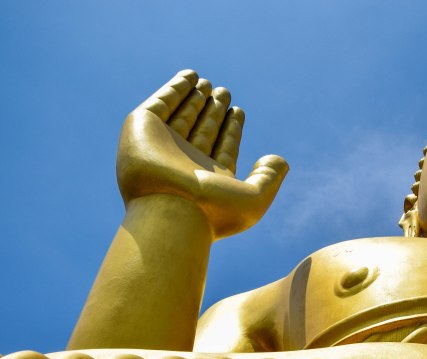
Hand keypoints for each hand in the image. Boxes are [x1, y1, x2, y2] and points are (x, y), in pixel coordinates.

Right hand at [116, 70, 288, 238]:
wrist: (169, 210)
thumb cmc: (213, 212)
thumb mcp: (254, 198)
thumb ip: (269, 178)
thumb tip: (280, 161)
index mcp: (210, 179)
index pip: (223, 147)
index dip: (231, 129)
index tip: (239, 111)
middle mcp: (185, 162)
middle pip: (204, 129)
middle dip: (214, 110)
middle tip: (225, 92)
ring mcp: (163, 144)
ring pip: (184, 115)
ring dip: (196, 98)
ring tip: (209, 83)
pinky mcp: (143, 126)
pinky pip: (163, 102)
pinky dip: (176, 89)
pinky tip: (191, 76)